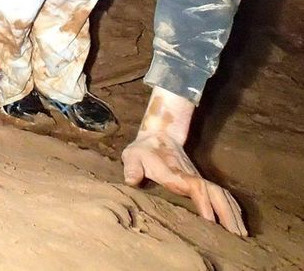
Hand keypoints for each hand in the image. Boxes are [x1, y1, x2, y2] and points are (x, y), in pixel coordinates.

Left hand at [122, 131, 245, 235]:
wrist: (159, 135)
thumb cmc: (143, 150)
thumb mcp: (132, 156)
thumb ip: (131, 167)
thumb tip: (130, 180)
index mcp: (176, 174)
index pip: (196, 188)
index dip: (205, 204)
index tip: (212, 222)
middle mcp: (193, 177)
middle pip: (216, 194)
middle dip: (227, 214)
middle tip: (237, 236)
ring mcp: (199, 178)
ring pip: (222, 195)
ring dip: (233, 213)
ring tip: (242, 234)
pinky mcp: (201, 181)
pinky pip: (221, 195)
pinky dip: (231, 207)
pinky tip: (237, 221)